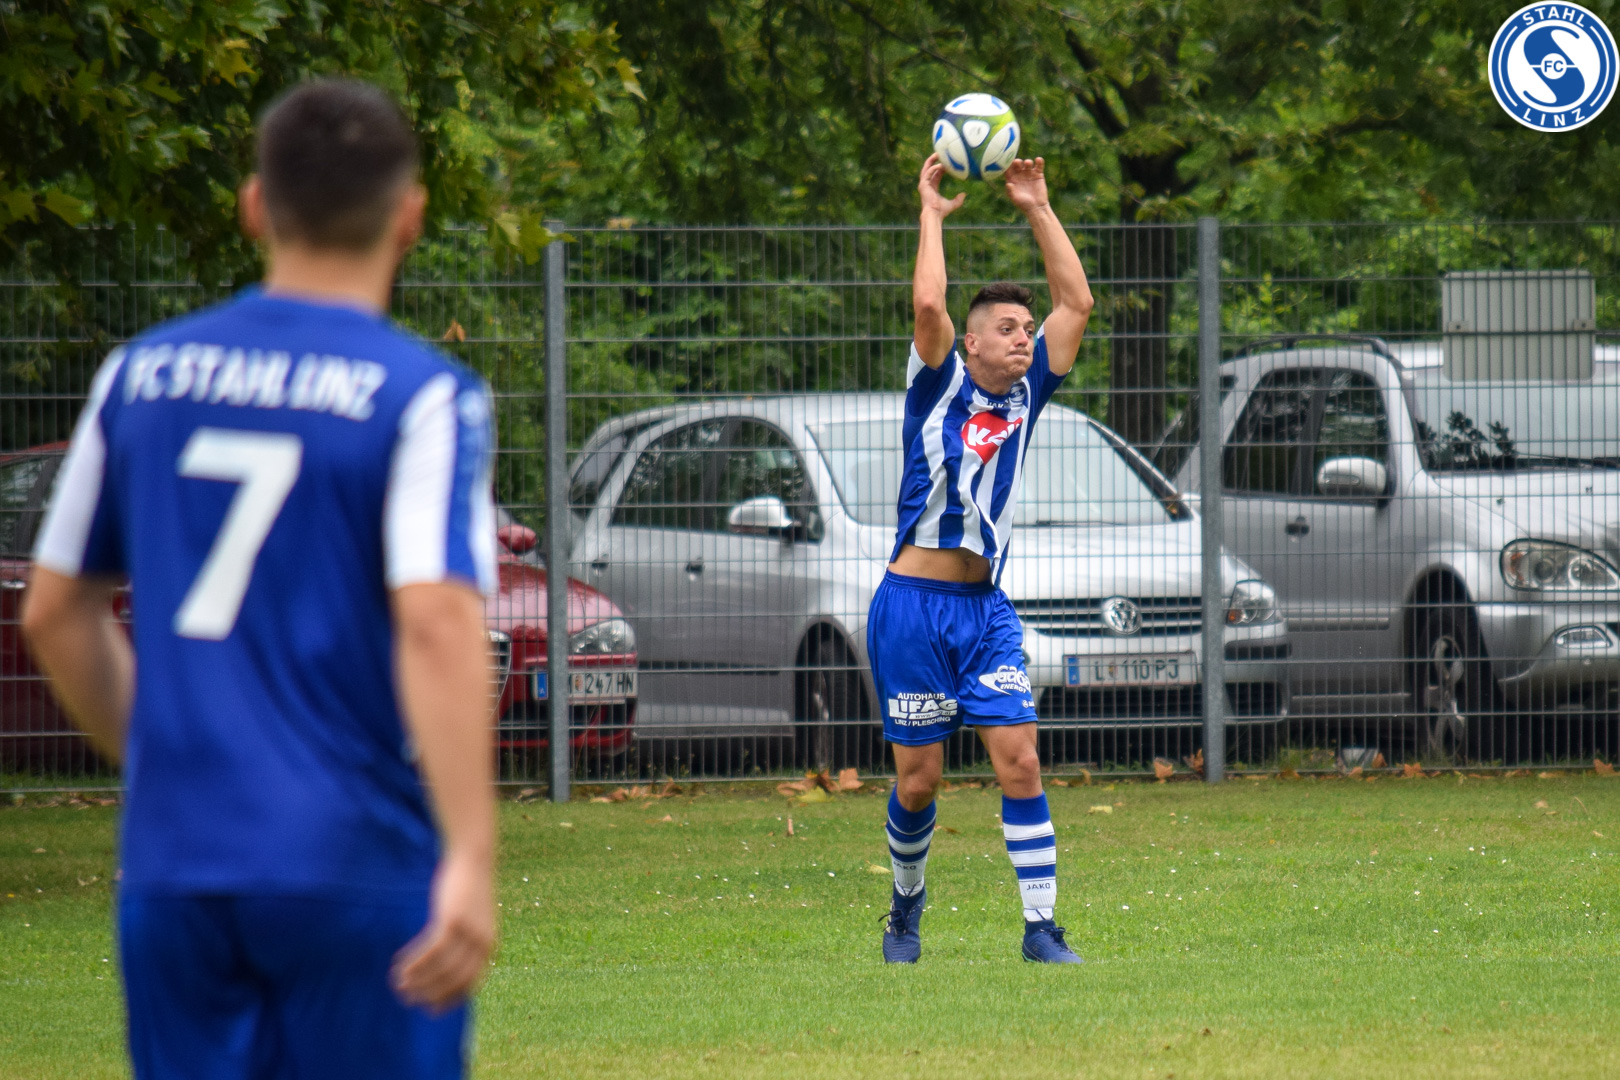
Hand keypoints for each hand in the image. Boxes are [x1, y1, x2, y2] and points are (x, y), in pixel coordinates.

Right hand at [391, 849, 495, 1011]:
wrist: (472, 859)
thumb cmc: (468, 891)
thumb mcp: (472, 919)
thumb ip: (464, 941)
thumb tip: (446, 965)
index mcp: (489, 946)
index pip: (469, 984)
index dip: (448, 1000)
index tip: (429, 1010)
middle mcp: (482, 943)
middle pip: (453, 980)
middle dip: (429, 993)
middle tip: (407, 998)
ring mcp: (468, 931)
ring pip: (440, 967)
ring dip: (417, 979)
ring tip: (399, 983)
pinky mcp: (452, 920)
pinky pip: (431, 950)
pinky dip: (414, 962)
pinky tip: (400, 965)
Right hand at [918, 154, 965, 217]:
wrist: (934, 215)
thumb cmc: (941, 211)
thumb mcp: (953, 204)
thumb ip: (958, 200)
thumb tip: (964, 194)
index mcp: (932, 187)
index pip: (935, 174)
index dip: (940, 168)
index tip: (947, 162)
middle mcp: (926, 184)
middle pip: (928, 168)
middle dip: (933, 160)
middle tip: (940, 153)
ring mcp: (924, 184)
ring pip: (926, 168)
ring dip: (931, 160)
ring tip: (937, 153)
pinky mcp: (923, 185)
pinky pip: (928, 173)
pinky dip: (933, 168)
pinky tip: (940, 165)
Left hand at [1003, 157, 1049, 214]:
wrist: (1037, 207)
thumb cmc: (1024, 204)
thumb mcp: (1015, 198)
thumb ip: (1010, 191)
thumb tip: (1008, 184)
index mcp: (1012, 179)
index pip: (1008, 170)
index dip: (1007, 165)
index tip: (1007, 162)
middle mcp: (1020, 175)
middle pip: (1017, 165)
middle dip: (1017, 162)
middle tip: (1017, 162)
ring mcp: (1029, 174)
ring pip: (1027, 163)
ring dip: (1027, 162)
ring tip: (1028, 164)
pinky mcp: (1038, 174)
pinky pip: (1039, 165)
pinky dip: (1039, 161)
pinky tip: (1038, 160)